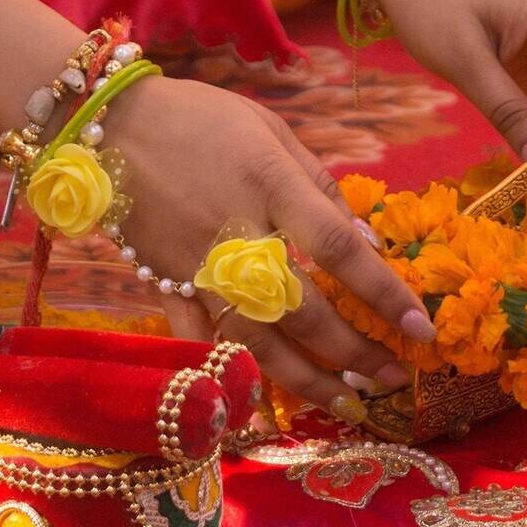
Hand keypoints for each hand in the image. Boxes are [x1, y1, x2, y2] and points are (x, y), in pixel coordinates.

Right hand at [107, 75, 433, 423]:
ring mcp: (197, 267)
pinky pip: (200, 343)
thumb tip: (366, 245)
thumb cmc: (200, 118)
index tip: (421, 330)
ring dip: (306, 381)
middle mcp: (238, 235)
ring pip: (256, 343)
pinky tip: (260, 409)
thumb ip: (322, 188)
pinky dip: (229, 378)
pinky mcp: (164, 284)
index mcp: (272, 187)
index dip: (384, 295)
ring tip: (347, 404)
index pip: (340, 251)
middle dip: (355, 354)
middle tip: (394, 377)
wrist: (105, 122)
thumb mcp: (272, 132)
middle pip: (304, 312)